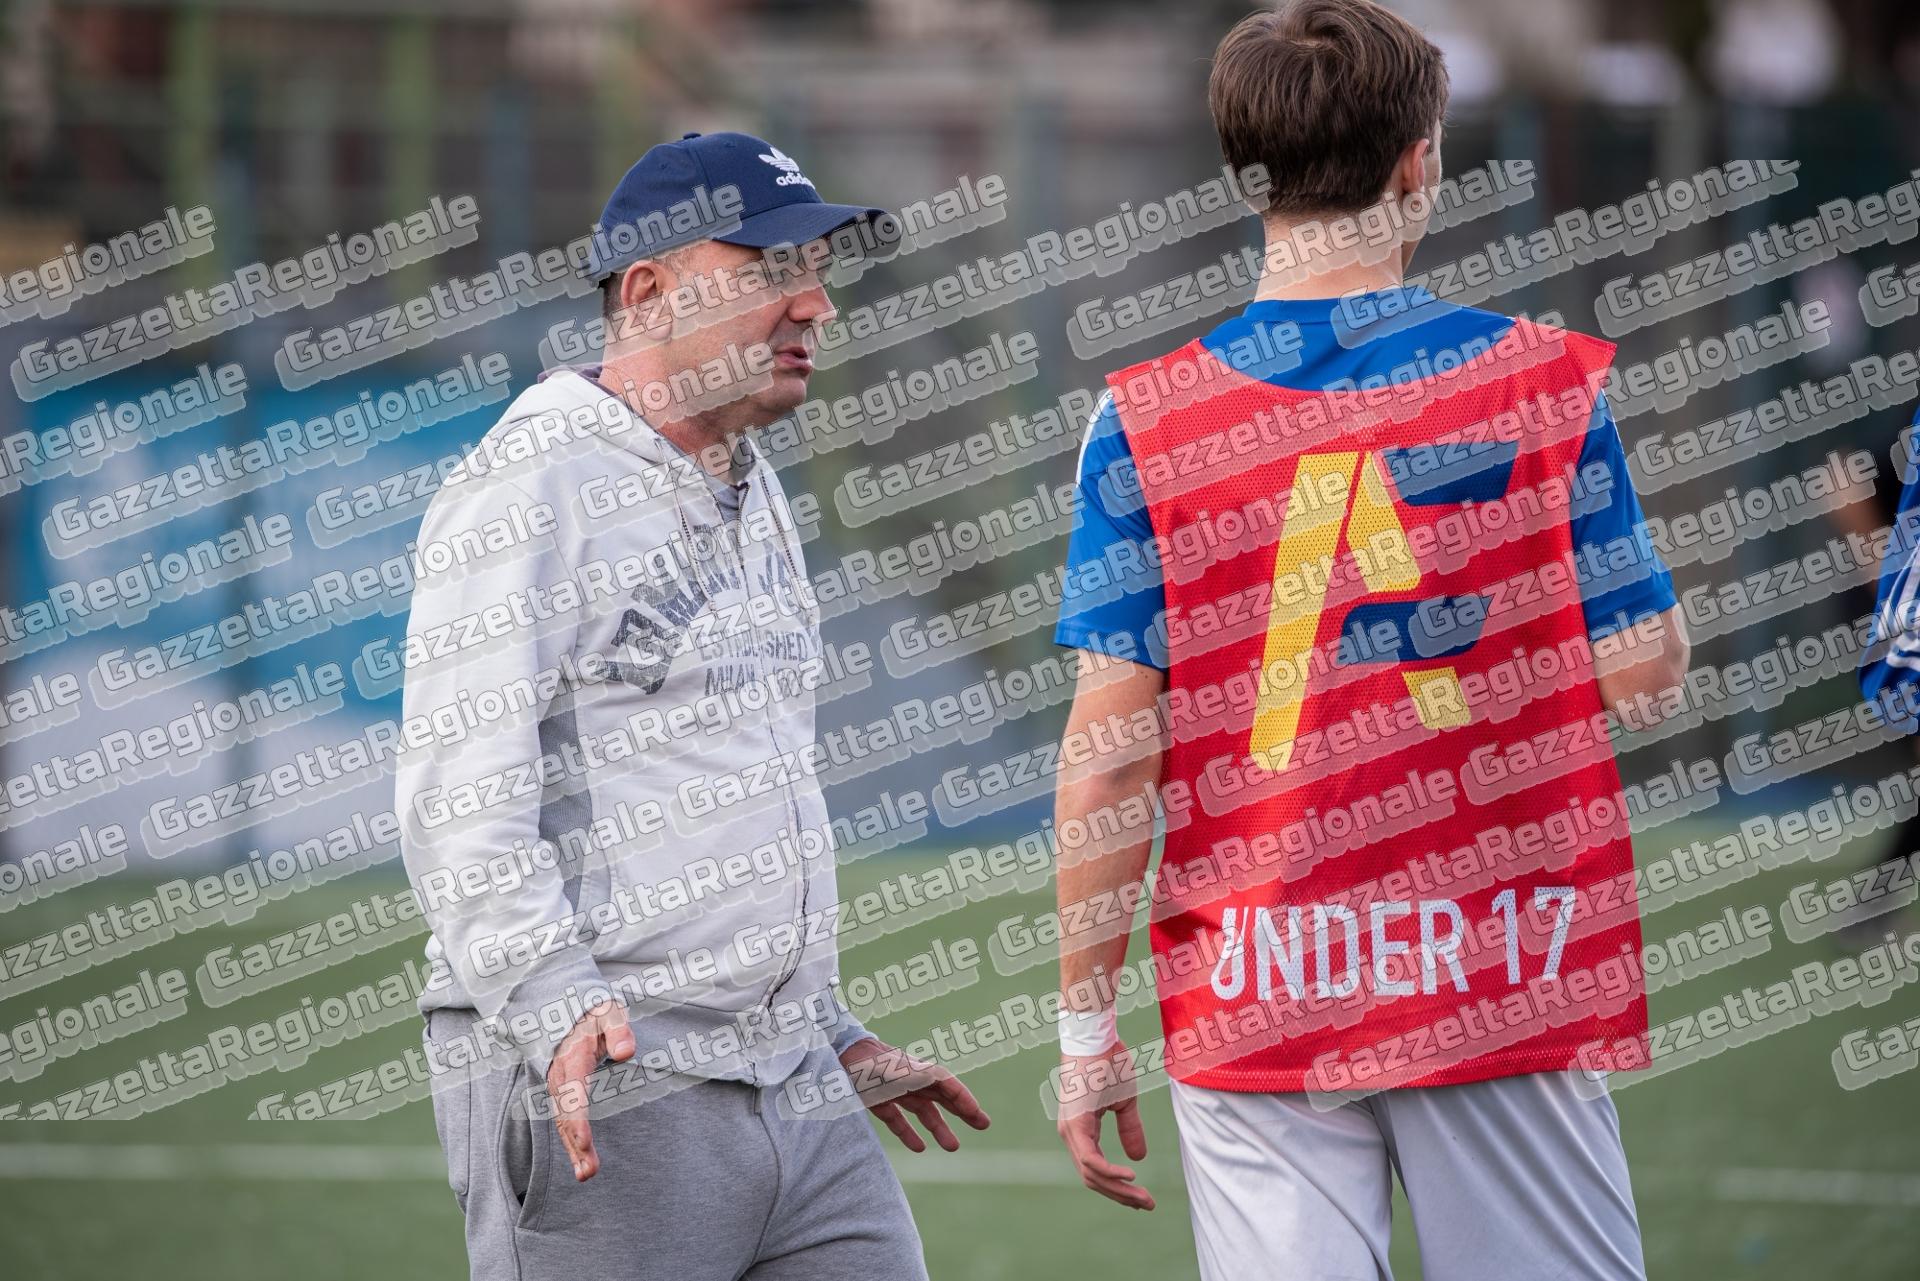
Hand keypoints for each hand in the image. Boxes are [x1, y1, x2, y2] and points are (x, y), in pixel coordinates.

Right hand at [545, 1000, 635, 1181]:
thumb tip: (626, 1053)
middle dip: (575, 1142)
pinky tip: (582, 1165)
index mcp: (573, 1054)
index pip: (574, 1089)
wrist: (568, 1009)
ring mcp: (558, 1085)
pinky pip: (563, 1120)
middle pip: (565, 1112)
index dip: (578, 1117)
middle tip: (589, 1170)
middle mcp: (560, 1074)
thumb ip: (619, 1030)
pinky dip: (571, 1143)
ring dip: (573, 1150)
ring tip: (587, 1175)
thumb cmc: (596, 1013)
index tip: (585, 1142)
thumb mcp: (610, 1012)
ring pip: (562, 1121)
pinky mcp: (561, 1094)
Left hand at [838, 1036, 990, 1152]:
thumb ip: (915, 1075)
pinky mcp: (879, 1101)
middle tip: (984, 1125)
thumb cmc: (868, 1061)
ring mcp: (896, 1091)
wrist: (837, 1056)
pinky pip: (899, 1120)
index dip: (965, 1100)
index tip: (979, 1116)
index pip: (949, 1085)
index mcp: (919, 1071)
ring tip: (953, 1147)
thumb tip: (939, 1079)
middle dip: (963, 1111)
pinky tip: (919, 1147)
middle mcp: (911, 1080)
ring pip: (924, 1112)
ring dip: (939, 1128)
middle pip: (943, 1097)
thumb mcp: (894, 1069)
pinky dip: (909, 1133)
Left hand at [1055, 1040, 1153, 1209]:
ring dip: (1119, 1189)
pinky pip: (1091, 1159)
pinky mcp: (1075, 1123)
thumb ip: (1129, 1129)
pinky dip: (1110, 1172)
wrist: (1096, 1036)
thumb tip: (1138, 1158)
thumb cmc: (1108, 1062)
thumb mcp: (1125, 1102)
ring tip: (1143, 1198)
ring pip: (1092, 1174)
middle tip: (1147, 1205)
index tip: (1142, 1197)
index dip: (1118, 1187)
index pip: (1096, 1169)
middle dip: (1121, 1196)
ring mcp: (1070, 1129)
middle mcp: (1071, 1134)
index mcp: (1080, 1129)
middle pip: (1093, 1178)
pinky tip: (1130, 1177)